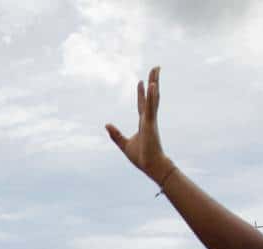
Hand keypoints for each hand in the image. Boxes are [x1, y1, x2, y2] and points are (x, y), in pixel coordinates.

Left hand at [105, 66, 173, 182]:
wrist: (150, 166)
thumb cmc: (141, 157)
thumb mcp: (124, 144)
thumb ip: (116, 134)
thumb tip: (106, 125)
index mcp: (144, 123)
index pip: (142, 104)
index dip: (142, 93)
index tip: (141, 81)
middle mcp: (149, 119)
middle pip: (151, 96)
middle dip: (153, 82)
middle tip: (156, 68)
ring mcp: (150, 120)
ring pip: (153, 98)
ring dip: (155, 83)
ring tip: (156, 70)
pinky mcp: (150, 124)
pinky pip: (150, 107)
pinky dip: (151, 96)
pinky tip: (152, 85)